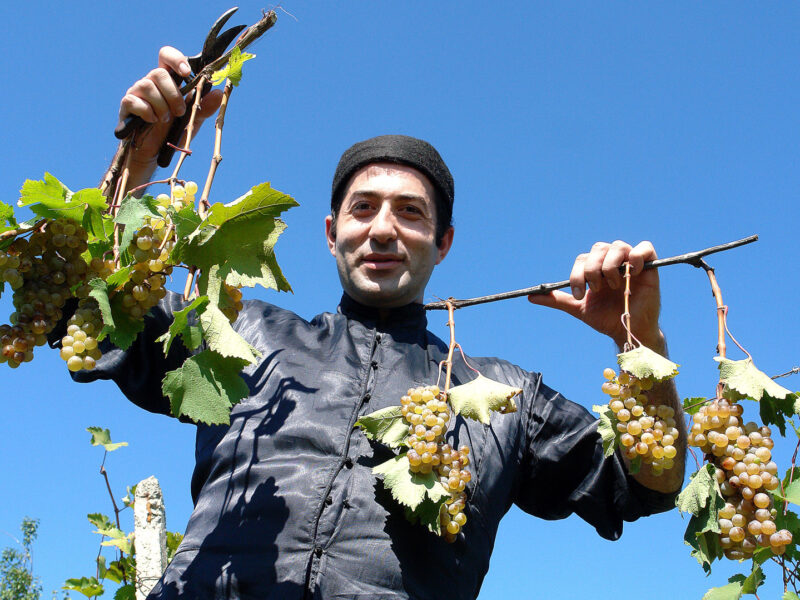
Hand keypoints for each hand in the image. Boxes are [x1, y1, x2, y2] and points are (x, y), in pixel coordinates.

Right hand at [118, 46, 222, 168]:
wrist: (155, 152)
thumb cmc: (173, 131)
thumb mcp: (193, 120)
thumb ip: (204, 107)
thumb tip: (218, 94)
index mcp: (167, 81)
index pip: (167, 56)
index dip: (176, 59)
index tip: (186, 72)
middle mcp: (150, 82)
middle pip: (158, 72)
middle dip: (173, 94)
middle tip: (179, 112)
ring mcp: (136, 92)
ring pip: (147, 85)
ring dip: (162, 106)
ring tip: (166, 120)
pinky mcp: (127, 105)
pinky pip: (134, 101)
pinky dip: (147, 112)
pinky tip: (153, 121)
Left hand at [528, 240, 662, 349]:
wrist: (627, 331)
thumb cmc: (605, 318)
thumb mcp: (579, 308)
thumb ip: (557, 300)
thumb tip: (530, 296)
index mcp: (596, 268)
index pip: (583, 258)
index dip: (577, 274)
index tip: (579, 295)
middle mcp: (612, 261)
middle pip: (598, 249)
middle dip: (592, 270)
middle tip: (595, 289)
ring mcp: (631, 262)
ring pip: (617, 246)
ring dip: (610, 266)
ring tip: (613, 285)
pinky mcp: (650, 266)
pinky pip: (645, 248)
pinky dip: (636, 257)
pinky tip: (632, 274)